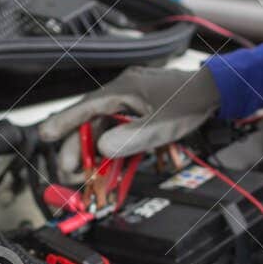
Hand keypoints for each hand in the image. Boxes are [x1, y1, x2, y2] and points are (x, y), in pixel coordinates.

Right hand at [37, 65, 220, 175]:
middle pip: (92, 121)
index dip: (63, 123)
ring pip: (105, 127)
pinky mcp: (142, 111)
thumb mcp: (160, 124)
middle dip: (79, 147)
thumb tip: (103, 149)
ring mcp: (132, 101)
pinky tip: (111, 163)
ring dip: (97, 151)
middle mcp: (123, 92)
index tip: (45, 135)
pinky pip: (121, 129)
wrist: (217, 91)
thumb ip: (130, 138)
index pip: (85, 107)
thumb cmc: (191, 100)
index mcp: (123, 89)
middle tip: (69, 170)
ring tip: (88, 173)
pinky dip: (115, 146)